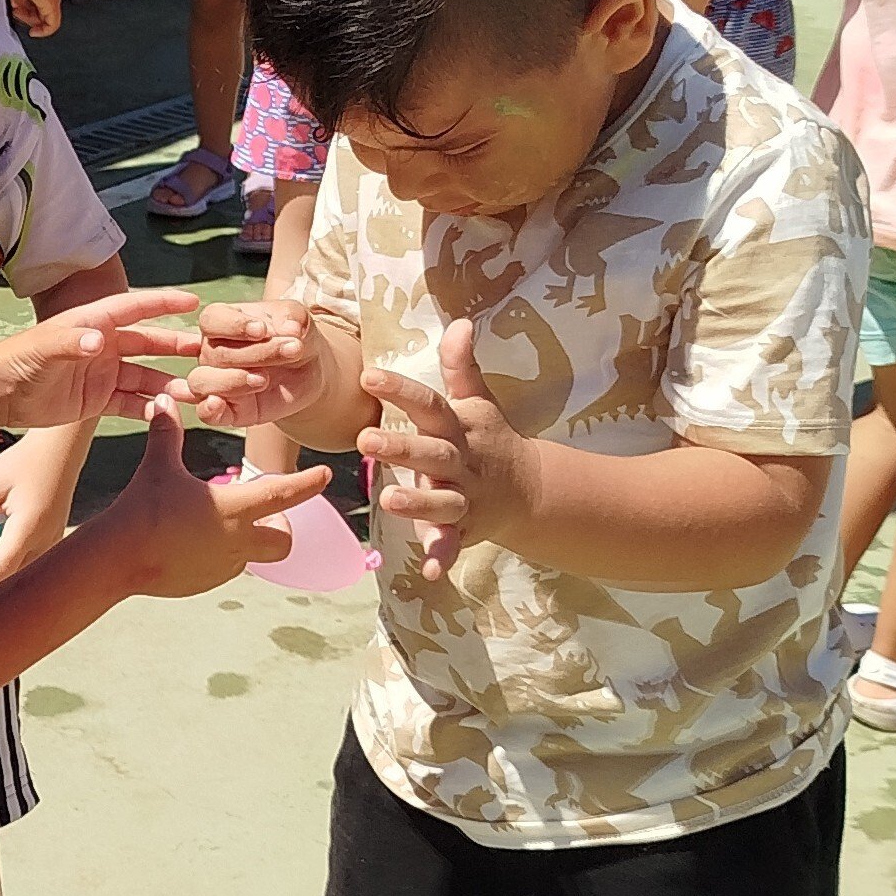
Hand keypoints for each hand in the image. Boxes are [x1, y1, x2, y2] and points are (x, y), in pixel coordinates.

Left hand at [0, 284, 198, 426]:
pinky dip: (148, 407)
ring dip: (167, 383)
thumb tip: (98, 341)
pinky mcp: (98, 399)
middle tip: (205, 353)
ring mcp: (103, 373)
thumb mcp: (45, 347)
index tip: (192, 303)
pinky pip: (130, 402)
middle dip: (176, 348)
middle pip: (148, 343)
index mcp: (95, 323)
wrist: (1, 393)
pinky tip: (166, 412)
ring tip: (193, 391)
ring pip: (144, 376)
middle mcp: (104, 345)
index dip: (163, 304)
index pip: (135, 308)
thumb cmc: (20, 359)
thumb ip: (71, 342)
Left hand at [0, 432, 75, 589]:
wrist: (61, 447)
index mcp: (29, 527)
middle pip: (15, 577)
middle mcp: (46, 539)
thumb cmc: (27, 460)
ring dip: (3, 581)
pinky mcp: (54, 537)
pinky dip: (14, 570)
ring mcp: (53, 540)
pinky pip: (34, 563)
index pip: (1, 568)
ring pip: (26, 574)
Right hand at [106, 404, 329, 595]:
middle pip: (283, 541)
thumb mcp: (158, 466)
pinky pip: (224, 568)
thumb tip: (164, 401)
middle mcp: (237, 541)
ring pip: (252, 555)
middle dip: (281, 528)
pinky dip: (219, 554)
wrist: (118, 558)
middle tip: (263, 514)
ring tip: (214, 522)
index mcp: (234, 508)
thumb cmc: (142, 509)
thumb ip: (166, 433)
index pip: (285, 494)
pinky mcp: (206, 583)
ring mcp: (223, 567)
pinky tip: (191, 542)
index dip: (308, 482)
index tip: (325, 474)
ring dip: (245, 539)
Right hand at [179, 295, 323, 428]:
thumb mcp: (299, 321)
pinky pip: (205, 412)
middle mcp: (211, 351)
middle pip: (216, 352)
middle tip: (293, 350)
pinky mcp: (226, 409)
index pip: (212, 319)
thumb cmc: (293, 337)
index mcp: (222, 321)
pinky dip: (209, 410)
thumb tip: (290, 328)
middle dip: (257, 353)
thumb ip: (293, 317)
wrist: (308, 370)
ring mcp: (215, 381)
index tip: (263, 330)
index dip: (234, 325)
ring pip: (201, 381)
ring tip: (264, 380)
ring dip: (230, 381)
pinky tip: (218, 405)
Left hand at [358, 318, 537, 582]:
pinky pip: (454, 544)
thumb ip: (461, 367)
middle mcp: (461, 461)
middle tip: (365, 439)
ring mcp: (465, 496)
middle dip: (401, 447)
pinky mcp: (467, 529)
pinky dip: (443, 558)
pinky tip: (430, 573)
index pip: (428, 404)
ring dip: (419, 502)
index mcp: (458, 426)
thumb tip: (461, 322)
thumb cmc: (487, 438)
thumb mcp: (477, 401)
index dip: (400, 390)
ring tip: (389, 500)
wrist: (530, 488)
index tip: (369, 376)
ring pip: (442, 500)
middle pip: (432, 453)